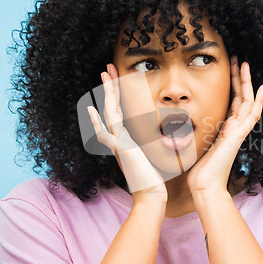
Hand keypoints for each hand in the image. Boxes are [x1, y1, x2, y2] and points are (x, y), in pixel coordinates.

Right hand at [87, 64, 167, 206]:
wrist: (151, 194)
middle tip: (107, 68)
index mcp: (126, 138)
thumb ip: (158, 139)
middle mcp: (119, 139)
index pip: (120, 110)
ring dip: (106, 94)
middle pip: (112, 107)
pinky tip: (91, 109)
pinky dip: (97, 121)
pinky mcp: (120, 149)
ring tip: (104, 75)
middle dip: (111, 87)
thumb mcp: (156, 152)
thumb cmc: (156, 177)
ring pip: (109, 113)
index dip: (118, 93)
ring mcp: (117, 144)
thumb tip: (171, 131)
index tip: (118, 78)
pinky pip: (106, 131)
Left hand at [187, 57, 262, 196]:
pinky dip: (258, 101)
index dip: (234, 87)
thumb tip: (176, 125)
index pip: (233, 103)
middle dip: (240, 79)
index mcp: (224, 130)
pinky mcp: (238, 136)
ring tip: (245, 64)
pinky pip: (252, 114)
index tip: (231, 70)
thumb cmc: (197, 170)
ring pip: (248, 102)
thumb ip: (190, 133)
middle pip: (242, 98)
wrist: (204, 185)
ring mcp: (238, 132)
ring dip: (247, 83)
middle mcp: (234, 129)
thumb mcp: (192, 145)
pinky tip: (262, 87)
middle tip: (240, 60)